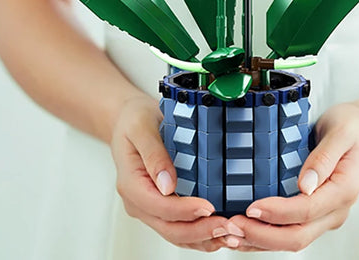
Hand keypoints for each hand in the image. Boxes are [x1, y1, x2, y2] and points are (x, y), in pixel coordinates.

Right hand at [110, 94, 231, 251]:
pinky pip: (181, 226)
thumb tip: (167, 185)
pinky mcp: (162, 206)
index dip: (185, 211)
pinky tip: (219, 232)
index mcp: (131, 183)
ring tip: (230, 235)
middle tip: (228, 227)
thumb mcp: (141, 127)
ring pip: (176, 233)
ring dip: (204, 238)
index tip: (209, 208)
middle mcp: (138, 201)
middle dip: (200, 231)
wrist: (129, 120)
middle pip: (169, 227)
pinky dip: (200, 233)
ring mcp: (149, 207)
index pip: (159, 206)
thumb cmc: (133, 120)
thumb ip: (153, 154)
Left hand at [223, 101, 358, 251]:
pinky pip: (290, 230)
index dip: (277, 213)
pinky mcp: (314, 211)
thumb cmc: (354, 128)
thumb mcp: (341, 132)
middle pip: (297, 236)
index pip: (306, 211)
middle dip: (262, 235)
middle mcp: (334, 210)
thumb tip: (306, 184)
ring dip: (259, 241)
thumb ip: (324, 157)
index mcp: (342, 191)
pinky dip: (265, 235)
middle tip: (231, 226)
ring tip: (229, 234)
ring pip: (291, 239)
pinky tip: (244, 231)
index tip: (251, 208)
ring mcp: (325, 214)